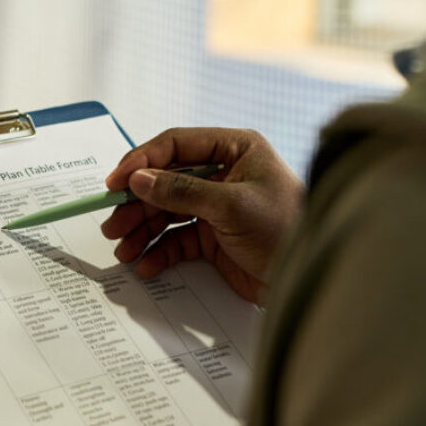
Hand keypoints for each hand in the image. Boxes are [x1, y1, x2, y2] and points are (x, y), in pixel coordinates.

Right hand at [101, 128, 304, 301]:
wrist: (312, 279)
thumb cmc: (287, 229)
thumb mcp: (232, 206)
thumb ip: (181, 191)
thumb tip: (138, 179)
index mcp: (235, 149)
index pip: (175, 145)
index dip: (140, 162)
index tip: (114, 184)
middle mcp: (223, 173)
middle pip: (164, 181)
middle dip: (136, 205)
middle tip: (112, 225)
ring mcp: (216, 207)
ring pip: (165, 213)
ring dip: (141, 231)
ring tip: (123, 250)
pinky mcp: (213, 238)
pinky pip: (176, 240)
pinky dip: (158, 252)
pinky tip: (146, 265)